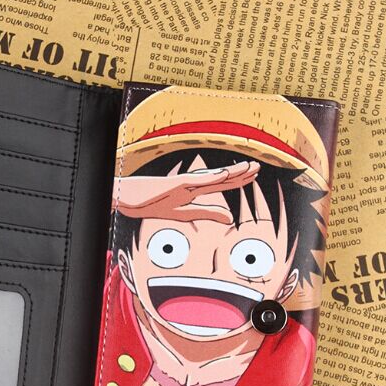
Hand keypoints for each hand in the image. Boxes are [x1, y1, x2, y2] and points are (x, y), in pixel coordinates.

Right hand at [113, 160, 258, 221]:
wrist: (125, 199)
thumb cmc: (148, 203)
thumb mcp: (183, 214)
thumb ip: (206, 213)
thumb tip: (231, 218)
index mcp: (192, 190)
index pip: (220, 184)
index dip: (238, 180)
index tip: (254, 175)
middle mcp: (191, 183)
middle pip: (221, 178)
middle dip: (241, 173)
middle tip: (259, 167)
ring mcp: (183, 182)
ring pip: (213, 176)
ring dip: (232, 172)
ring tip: (250, 167)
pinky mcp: (173, 184)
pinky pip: (195, 181)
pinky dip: (211, 177)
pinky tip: (225, 174)